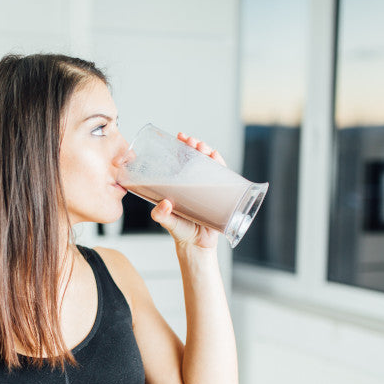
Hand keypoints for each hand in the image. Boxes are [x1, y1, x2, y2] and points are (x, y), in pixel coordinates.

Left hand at [150, 132, 226, 249]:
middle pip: (196, 158)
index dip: (181, 147)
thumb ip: (161, 215)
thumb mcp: (167, 221)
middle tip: (192, 141)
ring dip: (207, 152)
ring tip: (203, 147)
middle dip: (195, 146)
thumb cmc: (180, 232)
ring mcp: (207, 187)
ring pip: (209, 164)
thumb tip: (165, 204)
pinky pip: (223, 176)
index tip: (180, 137)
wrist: (197, 245)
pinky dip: (220, 164)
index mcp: (179, 185)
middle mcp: (194, 183)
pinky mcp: (220, 194)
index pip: (180, 160)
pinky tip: (216, 157)